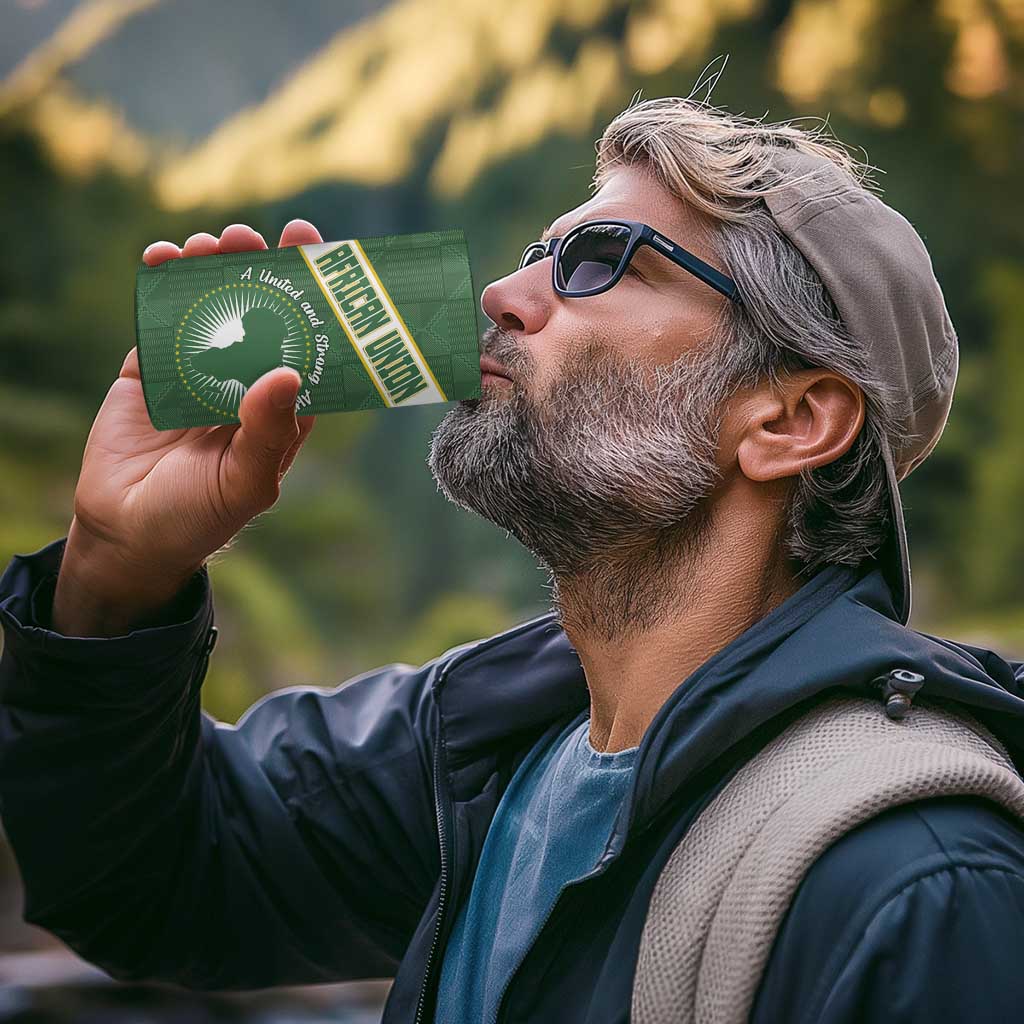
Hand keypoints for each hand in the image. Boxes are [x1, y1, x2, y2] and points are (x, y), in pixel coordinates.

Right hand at [52, 220, 321, 635]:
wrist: (127, 534)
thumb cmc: (199, 517)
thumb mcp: (245, 483)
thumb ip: (268, 432)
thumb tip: (288, 373)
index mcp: (282, 407)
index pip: (306, 342)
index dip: (312, 298)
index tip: (314, 252)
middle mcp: (246, 381)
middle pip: (260, 312)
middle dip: (260, 270)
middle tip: (255, 238)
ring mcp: (199, 370)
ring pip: (212, 306)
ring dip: (213, 269)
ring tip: (211, 244)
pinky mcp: (152, 368)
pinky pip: (160, 317)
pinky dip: (162, 284)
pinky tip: (164, 258)